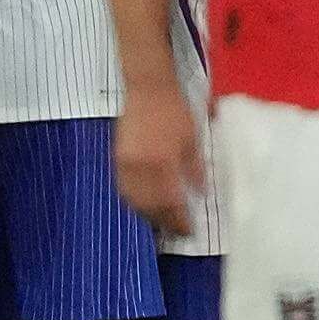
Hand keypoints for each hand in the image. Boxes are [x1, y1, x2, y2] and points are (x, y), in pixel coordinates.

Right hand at [114, 82, 204, 236]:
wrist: (148, 88)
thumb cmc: (174, 110)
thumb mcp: (192, 139)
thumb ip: (195, 168)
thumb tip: (200, 192)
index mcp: (163, 163)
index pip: (171, 203)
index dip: (179, 220)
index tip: (189, 231)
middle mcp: (141, 168)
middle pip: (150, 206)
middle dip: (164, 222)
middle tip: (176, 231)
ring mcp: (126, 164)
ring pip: (134, 200)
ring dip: (147, 215)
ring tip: (161, 222)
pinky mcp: (118, 158)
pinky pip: (124, 189)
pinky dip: (134, 201)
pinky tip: (143, 204)